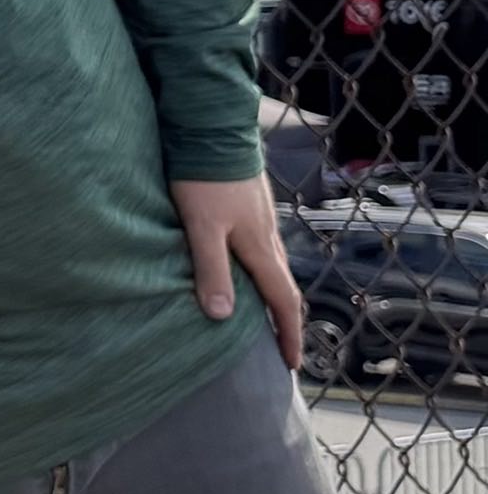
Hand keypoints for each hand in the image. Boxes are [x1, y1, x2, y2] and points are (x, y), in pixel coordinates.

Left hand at [170, 174, 301, 369]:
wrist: (213, 129)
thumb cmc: (204, 179)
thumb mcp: (202, 227)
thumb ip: (211, 269)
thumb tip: (221, 317)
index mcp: (259, 247)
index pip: (282, 301)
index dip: (287, 334)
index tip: (291, 364)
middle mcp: (268, 237)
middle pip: (284, 287)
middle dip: (285, 321)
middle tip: (283, 348)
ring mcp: (262, 220)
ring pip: (274, 267)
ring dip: (274, 296)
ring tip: (265, 316)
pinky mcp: (250, 207)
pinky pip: (263, 249)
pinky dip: (261, 271)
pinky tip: (245, 270)